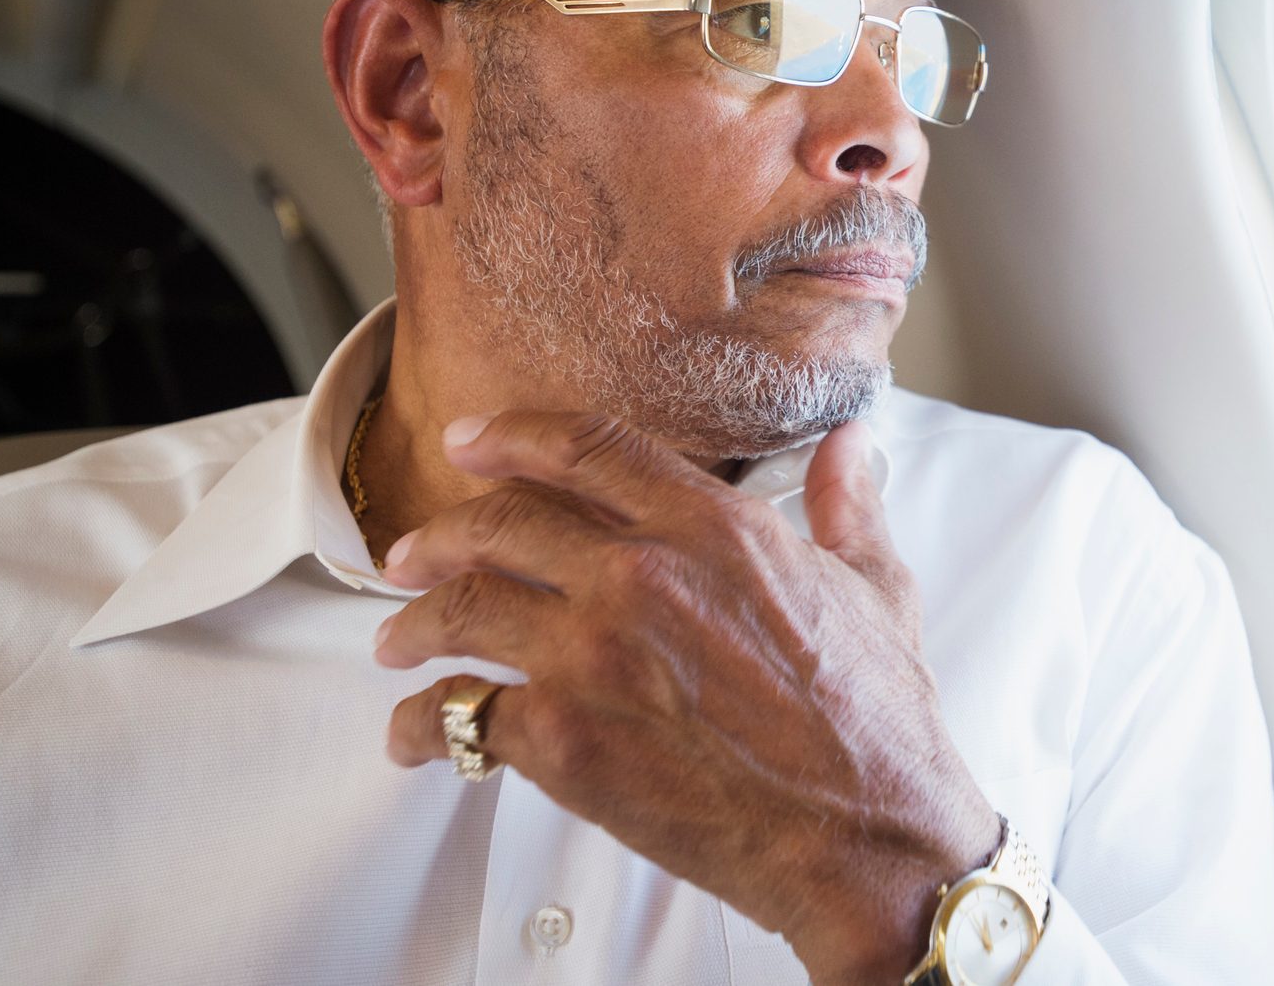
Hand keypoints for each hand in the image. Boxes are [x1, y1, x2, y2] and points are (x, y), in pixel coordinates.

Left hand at [374, 410, 999, 983]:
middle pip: (501, 523)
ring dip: (413, 623)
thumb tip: (852, 447)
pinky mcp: (566, 741)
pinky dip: (422, 727)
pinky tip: (416, 734)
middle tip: (412, 553)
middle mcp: (644, 575)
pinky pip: (459, 717)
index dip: (513, 437)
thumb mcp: (877, 588)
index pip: (587, 449)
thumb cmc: (876, 722)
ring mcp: (596, 655)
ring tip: (397, 641)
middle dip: (440, 535)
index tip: (474, 442)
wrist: (866, 836)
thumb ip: (848, 506)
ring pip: (462, 610)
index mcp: (716, 527)